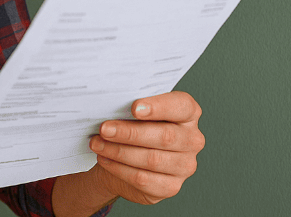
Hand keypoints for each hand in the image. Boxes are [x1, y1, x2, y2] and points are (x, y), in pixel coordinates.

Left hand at [88, 91, 204, 204]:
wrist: (126, 160)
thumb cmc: (134, 128)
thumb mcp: (134, 112)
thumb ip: (131, 106)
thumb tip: (109, 104)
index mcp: (188, 114)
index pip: (182, 106)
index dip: (159, 106)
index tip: (134, 108)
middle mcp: (192, 140)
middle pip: (165, 136)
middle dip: (130, 133)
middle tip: (104, 129)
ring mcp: (184, 165)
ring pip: (152, 159)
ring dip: (119, 151)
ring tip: (98, 144)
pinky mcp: (170, 186)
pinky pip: (143, 179)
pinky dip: (120, 169)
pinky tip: (105, 159)